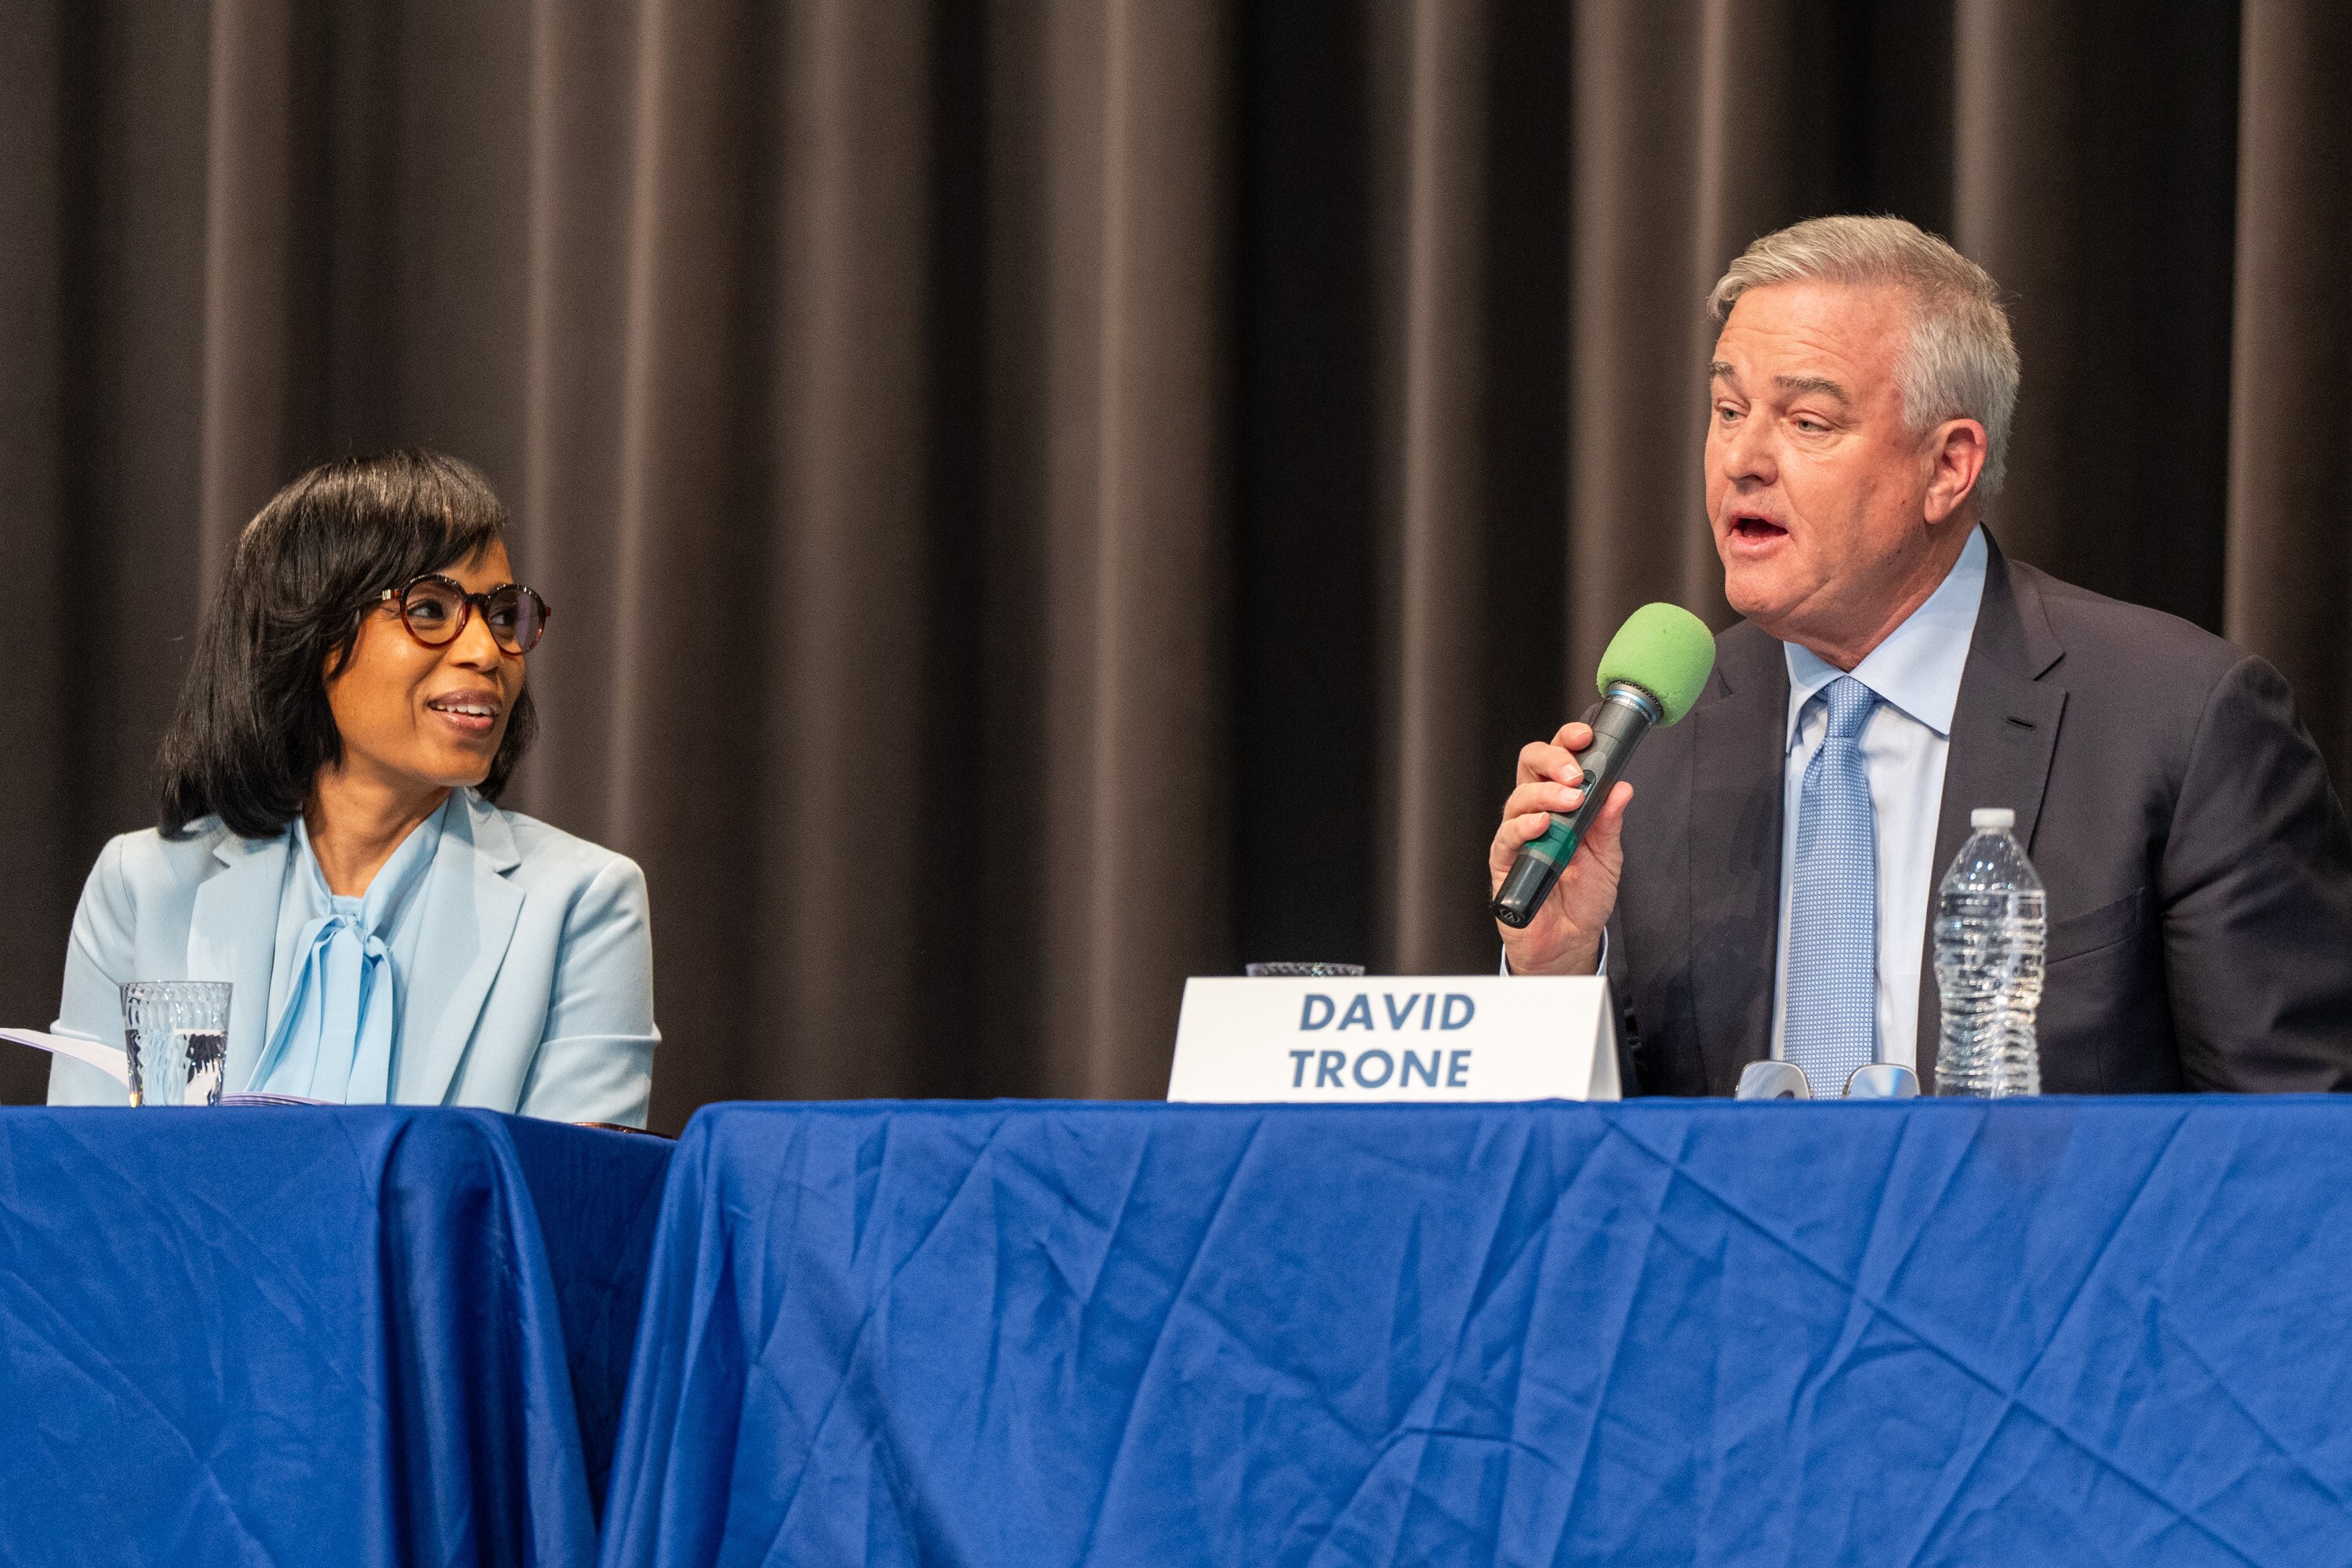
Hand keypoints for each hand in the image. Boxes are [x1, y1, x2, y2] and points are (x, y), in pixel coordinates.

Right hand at [1489, 721, 1633, 975]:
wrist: (1570, 942)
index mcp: (1561, 804)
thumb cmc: (1584, 897)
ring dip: (1545, 794)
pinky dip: (1524, 827)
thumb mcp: (1608, 856)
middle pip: (1529, 767)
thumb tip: (1622, 787)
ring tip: (1570, 800)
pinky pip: (1507, 837)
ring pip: (1518, 798)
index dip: (1567, 742)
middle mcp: (1536, 813)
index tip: (1585, 736)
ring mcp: (1518, 836)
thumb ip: (1610, 822)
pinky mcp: (1505, 862)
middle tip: (1576, 773)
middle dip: (1552, 759)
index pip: (1557, 760)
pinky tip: (1543, 825)